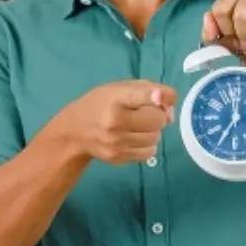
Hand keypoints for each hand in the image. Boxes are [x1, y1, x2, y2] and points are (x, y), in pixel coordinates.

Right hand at [53, 80, 177, 164]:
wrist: (74, 132)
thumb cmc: (99, 104)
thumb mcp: (118, 88)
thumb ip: (147, 90)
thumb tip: (171, 105)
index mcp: (114, 99)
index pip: (142, 96)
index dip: (158, 96)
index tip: (161, 97)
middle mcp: (115, 122)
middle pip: (158, 120)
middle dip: (157, 116)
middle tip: (145, 114)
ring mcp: (117, 142)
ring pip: (156, 137)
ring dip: (152, 131)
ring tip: (137, 126)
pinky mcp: (118, 157)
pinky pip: (149, 152)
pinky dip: (147, 145)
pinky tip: (134, 138)